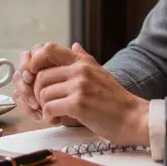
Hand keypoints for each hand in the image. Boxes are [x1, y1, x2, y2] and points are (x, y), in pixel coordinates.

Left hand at [27, 43, 149, 145]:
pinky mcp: (78, 104)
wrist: (133, 118)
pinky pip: (49, 108)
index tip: (34, 76)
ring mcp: (79, 86)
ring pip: (43, 94)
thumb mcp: (100, 72)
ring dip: (44, 107)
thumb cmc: (115, 100)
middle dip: (37, 93)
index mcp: (82, 61)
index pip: (47, 49)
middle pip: (40, 76)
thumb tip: (74, 45)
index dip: (34, 61)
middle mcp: (80, 70)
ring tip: (55, 114)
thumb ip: (83, 59)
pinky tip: (59, 120)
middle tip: (46, 104)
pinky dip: (49, 117)